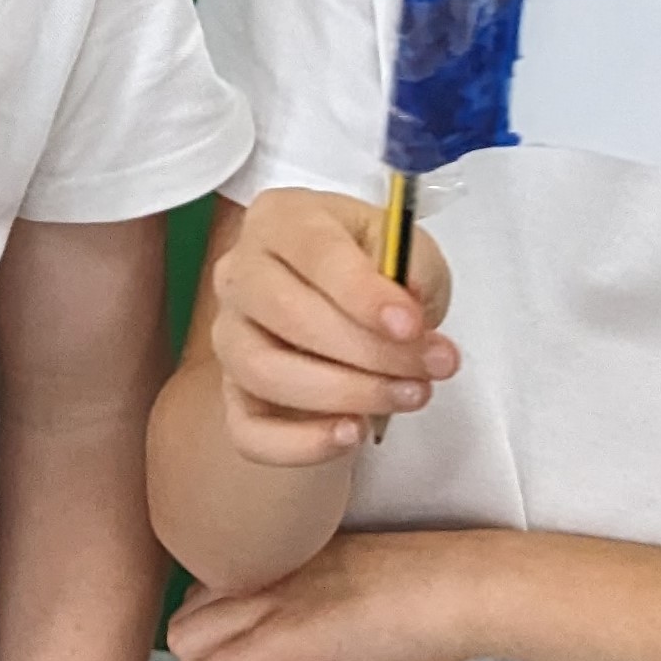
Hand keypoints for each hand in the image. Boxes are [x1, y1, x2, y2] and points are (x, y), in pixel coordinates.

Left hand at [169, 529, 504, 660]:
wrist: (456, 587)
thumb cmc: (428, 586)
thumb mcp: (352, 582)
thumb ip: (316, 599)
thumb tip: (311, 635)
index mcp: (282, 552)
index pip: (211, 584)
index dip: (217, 628)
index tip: (243, 657)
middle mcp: (263, 569)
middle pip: (187, 613)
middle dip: (200, 657)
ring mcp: (266, 603)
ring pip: (185, 642)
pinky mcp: (278, 641)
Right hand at [206, 186, 456, 466]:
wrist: (354, 313)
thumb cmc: (378, 274)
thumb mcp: (411, 252)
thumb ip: (414, 270)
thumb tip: (408, 312)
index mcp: (279, 218)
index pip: (313, 251)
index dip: (363, 293)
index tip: (412, 326)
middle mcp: (239, 271)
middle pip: (284, 313)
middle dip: (367, 350)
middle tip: (431, 368)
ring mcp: (229, 334)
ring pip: (264, 371)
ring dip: (345, 393)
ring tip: (408, 395)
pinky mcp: (234, 392)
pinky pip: (247, 430)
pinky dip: (300, 443)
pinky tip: (352, 434)